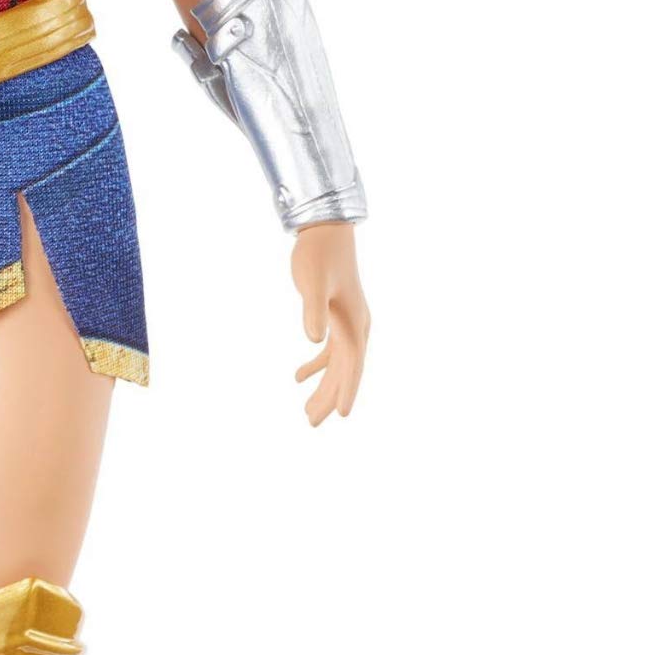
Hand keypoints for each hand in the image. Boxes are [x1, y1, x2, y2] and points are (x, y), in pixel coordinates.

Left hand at [290, 222, 369, 424]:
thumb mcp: (313, 284)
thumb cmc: (318, 256)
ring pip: (338, 365)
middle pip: (345, 371)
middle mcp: (357, 327)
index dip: (347, 390)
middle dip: (330, 398)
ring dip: (324, 387)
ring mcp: (349, 323)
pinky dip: (316, 366)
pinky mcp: (338, 317)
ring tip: (307, 412)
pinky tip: (297, 378)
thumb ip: (313, 311)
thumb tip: (314, 340)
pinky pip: (331, 350)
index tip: (342, 415)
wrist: (326, 231)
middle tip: (311, 423)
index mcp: (355, 323)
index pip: (352, 365)